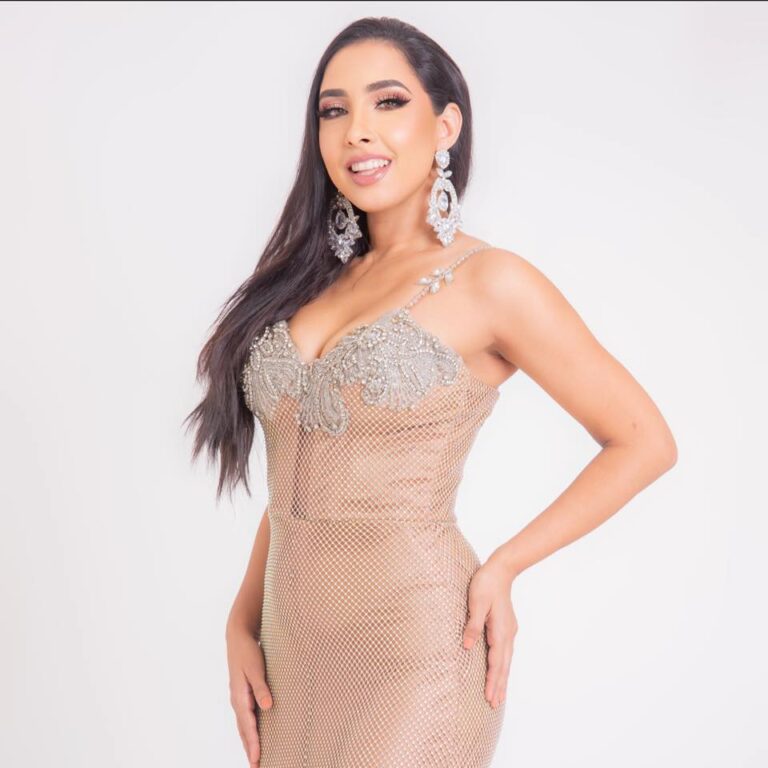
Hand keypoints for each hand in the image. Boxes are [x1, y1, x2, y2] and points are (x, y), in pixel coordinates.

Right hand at [226, 624, 272, 766]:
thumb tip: (268, 707)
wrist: (238, 638)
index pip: (247, 726)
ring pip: (244, 726)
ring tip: (255, 758)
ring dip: (249, 742)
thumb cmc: (248, 651)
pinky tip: (255, 735)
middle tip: (256, 767)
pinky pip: (246, 718)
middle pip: (243, 731)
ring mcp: (239, 699)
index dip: (253, 743)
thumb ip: (261, 687)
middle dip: (250, 749)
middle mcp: (237, 701)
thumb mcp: (256, 667)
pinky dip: (250, 730)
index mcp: (239, 697)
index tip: (257, 759)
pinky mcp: (243, 695)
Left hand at [462, 558, 517, 708]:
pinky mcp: (507, 627)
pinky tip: (501, 670)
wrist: (500, 570)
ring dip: (503, 678)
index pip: (496, 662)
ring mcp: (509, 631)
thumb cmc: (485, 584)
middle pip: (504, 665)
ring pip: (506, 660)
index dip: (493, 681)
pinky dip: (504, 665)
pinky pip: (506, 652)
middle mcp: (507, 634)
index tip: (490, 698)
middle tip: (495, 705)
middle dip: (500, 686)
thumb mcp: (476, 602)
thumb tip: (468, 647)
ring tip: (500, 695)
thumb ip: (473, 625)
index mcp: (500, 631)